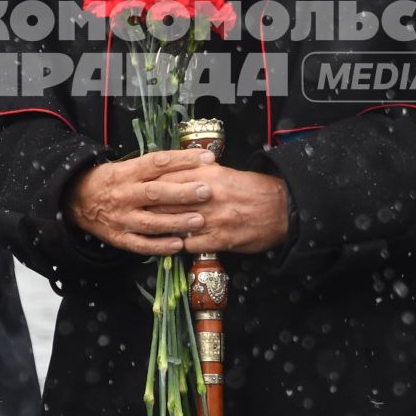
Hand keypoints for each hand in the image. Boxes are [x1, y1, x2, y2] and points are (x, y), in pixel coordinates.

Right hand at [67, 149, 213, 255]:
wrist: (76, 199)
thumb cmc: (110, 181)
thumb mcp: (126, 166)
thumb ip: (153, 167)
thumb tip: (188, 161)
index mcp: (127, 172)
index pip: (157, 163)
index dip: (182, 160)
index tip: (206, 158)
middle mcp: (124, 194)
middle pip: (156, 193)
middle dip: (183, 192)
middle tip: (206, 191)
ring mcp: (121, 218)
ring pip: (151, 222)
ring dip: (176, 222)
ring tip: (199, 220)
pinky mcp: (119, 237)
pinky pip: (141, 244)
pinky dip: (160, 246)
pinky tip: (179, 245)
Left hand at [147, 162, 288, 255]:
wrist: (283, 208)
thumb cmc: (253, 189)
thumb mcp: (226, 173)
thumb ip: (201, 172)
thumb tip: (178, 170)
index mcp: (209, 174)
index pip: (169, 176)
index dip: (150, 183)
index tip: (137, 187)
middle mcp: (208, 195)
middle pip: (167, 200)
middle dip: (148, 206)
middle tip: (132, 210)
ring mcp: (214, 218)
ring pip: (176, 223)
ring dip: (158, 227)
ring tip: (144, 229)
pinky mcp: (221, 239)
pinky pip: (191, 244)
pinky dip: (177, 245)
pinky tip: (168, 245)